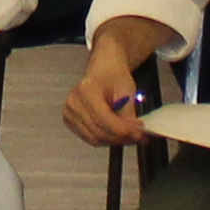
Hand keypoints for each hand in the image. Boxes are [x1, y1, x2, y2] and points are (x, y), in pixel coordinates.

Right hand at [61, 34, 155, 148]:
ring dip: (115, 141)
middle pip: (99, 132)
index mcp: (85, 91)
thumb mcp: (126, 89)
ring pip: (95, 139)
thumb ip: (127, 112)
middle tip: (139, 137)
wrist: (104, 68)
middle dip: (121, 137)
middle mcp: (73, 104)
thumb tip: (133, 132)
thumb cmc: (113, 74)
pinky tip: (118, 135)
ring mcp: (70, 114)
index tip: (139, 133)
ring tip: (131, 136)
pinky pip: (91, 138)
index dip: (123, 130)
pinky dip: (106, 139)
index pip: (103, 120)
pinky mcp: (72, 122)